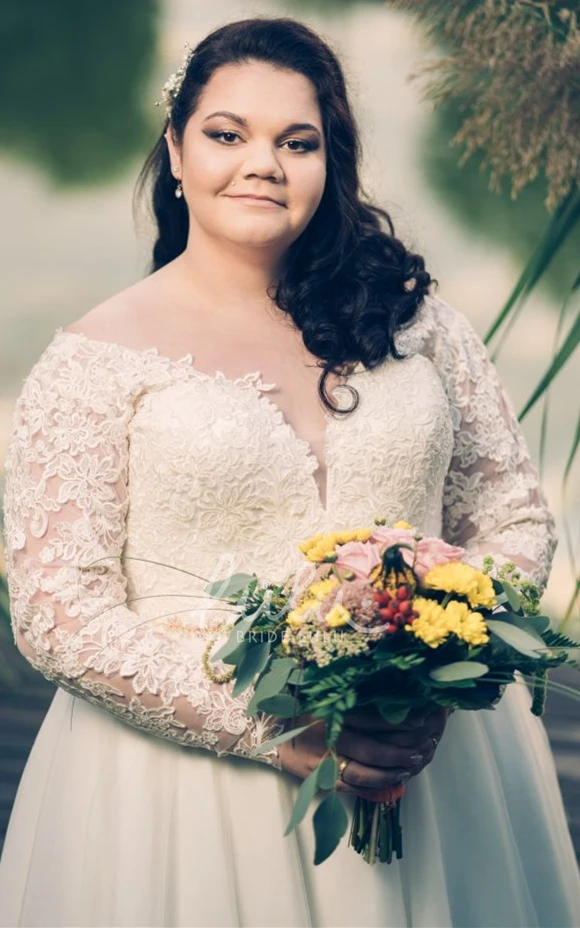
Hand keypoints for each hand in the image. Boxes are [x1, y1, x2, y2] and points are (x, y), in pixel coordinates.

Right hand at [278, 705, 449, 798]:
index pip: (372, 719)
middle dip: (401, 751)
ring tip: (411, 765)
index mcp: (330, 710)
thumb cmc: (301, 702)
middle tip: (424, 747)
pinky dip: (373, 786)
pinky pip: (350, 786)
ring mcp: (322, 761)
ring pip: (363, 772)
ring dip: (391, 771)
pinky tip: (391, 780)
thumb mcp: (322, 688)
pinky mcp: (319, 777)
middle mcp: (327, 736)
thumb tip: (389, 690)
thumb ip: (350, 690)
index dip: (399, 721)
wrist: (267, 726)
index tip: (421, 719)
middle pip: (372, 749)